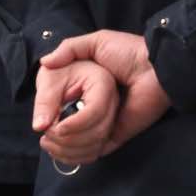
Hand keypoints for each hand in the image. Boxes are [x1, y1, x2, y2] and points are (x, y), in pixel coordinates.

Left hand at [32, 59, 119, 166]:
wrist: (70, 71)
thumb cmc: (61, 71)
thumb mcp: (50, 80)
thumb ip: (44, 101)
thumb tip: (41, 125)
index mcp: (103, 83)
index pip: (96, 110)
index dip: (74, 124)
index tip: (54, 128)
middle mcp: (113, 101)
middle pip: (99, 131)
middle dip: (68, 140)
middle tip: (46, 135)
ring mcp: (111, 116)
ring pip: (97, 144)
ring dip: (69, 151)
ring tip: (47, 142)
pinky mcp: (104, 128)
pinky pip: (95, 150)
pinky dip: (75, 156)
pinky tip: (57, 149)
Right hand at [39, 30, 172, 153]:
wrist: (155, 69)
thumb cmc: (128, 53)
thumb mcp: (98, 42)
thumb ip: (70, 48)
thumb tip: (44, 63)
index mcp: (86, 90)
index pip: (57, 110)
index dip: (46, 116)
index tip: (40, 121)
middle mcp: (91, 109)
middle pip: (63, 131)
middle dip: (52, 134)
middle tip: (47, 130)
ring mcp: (102, 125)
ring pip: (74, 144)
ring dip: (62, 144)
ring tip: (54, 137)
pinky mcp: (114, 137)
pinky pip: (92, 152)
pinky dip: (78, 153)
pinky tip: (67, 144)